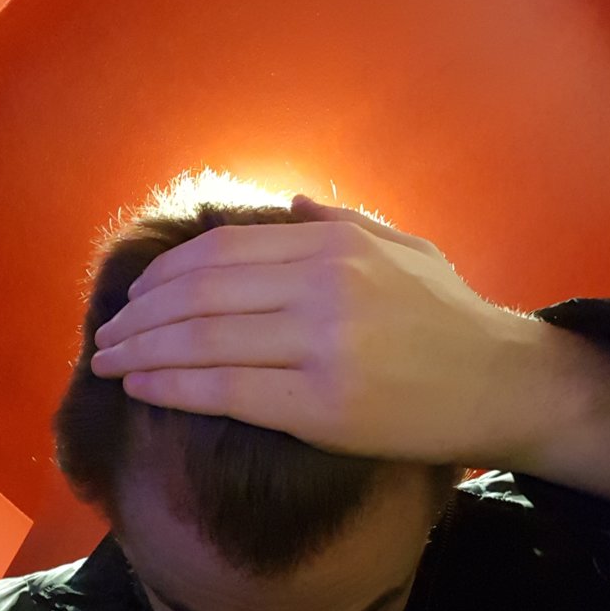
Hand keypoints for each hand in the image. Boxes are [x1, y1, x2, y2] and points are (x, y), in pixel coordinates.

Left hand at [91, 196, 534, 465]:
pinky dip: (173, 386)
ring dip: (142, 351)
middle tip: (107, 334)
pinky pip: (226, 391)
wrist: (502, 382)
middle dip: (141, 315)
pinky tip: (142, 388)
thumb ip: (339, 221)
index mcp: (333, 245)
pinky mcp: (323, 405)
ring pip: (203, 340)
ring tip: (108, 361)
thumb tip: (282, 205)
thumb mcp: (404, 247)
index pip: (222, 251)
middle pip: (201, 292)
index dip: (165, 274)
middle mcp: (322, 285)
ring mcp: (322, 344)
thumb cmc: (448, 317)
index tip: (135, 295)